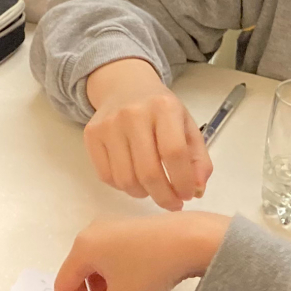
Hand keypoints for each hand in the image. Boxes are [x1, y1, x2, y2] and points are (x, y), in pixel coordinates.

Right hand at [53, 212, 228, 290]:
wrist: (193, 239)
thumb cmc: (151, 267)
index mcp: (84, 246)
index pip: (63, 285)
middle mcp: (93, 233)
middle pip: (77, 275)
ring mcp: (113, 229)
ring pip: (95, 268)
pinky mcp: (131, 230)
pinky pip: (111, 259)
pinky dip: (111, 280)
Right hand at [82, 57, 212, 208]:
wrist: (125, 86)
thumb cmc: (161, 111)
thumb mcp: (187, 126)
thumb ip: (198, 158)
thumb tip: (197, 190)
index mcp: (164, 107)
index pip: (174, 153)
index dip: (182, 181)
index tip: (187, 195)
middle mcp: (133, 113)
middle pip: (148, 172)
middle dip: (164, 197)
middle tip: (172, 203)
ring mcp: (108, 124)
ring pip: (125, 180)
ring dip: (143, 194)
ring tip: (153, 189)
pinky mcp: (91, 134)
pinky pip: (106, 176)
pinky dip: (123, 187)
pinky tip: (134, 179)